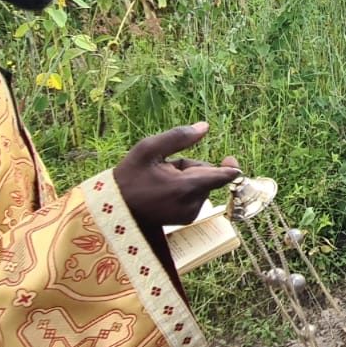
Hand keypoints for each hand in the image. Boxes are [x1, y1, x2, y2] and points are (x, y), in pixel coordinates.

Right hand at [114, 122, 241, 226]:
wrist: (115, 209)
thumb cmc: (129, 176)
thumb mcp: (148, 149)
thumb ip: (178, 137)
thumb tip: (205, 127)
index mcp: (187, 187)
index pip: (222, 177)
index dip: (230, 167)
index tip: (230, 158)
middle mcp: (193, 203)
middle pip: (207, 176)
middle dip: (193, 168)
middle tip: (166, 167)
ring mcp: (190, 214)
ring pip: (201, 186)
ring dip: (187, 179)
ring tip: (161, 179)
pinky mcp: (186, 219)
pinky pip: (195, 197)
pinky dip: (184, 190)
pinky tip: (164, 190)